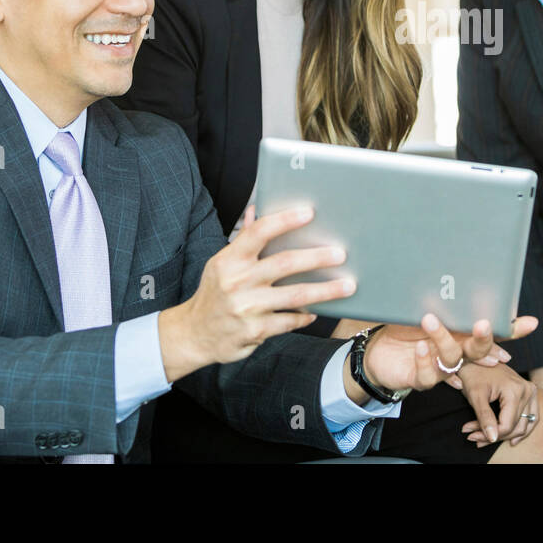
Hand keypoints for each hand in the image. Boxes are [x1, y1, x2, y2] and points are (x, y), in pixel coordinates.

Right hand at [158, 205, 354, 381]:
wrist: (195, 334)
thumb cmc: (215, 292)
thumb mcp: (222, 263)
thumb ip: (244, 239)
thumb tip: (257, 208)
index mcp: (230, 260)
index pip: (259, 232)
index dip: (285, 220)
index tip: (309, 212)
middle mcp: (237, 282)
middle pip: (284, 264)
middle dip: (316, 257)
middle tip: (341, 253)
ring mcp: (246, 308)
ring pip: (295, 296)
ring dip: (325, 290)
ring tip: (348, 285)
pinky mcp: (255, 331)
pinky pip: (289, 321)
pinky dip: (305, 315)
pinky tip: (316, 311)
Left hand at [351, 313, 537, 402]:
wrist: (376, 350)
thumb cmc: (402, 326)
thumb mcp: (421, 306)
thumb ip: (441, 299)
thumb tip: (458, 277)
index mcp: (460, 333)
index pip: (491, 332)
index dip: (512, 329)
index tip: (530, 323)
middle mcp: (455, 351)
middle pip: (478, 350)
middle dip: (484, 339)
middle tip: (482, 323)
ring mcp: (439, 366)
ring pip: (452, 358)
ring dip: (444, 338)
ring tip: (430, 319)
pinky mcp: (420, 379)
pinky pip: (428, 375)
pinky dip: (426, 361)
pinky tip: (422, 348)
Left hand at [448, 362, 539, 446]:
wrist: (476, 355)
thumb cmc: (473, 374)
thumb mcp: (475, 396)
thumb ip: (484, 418)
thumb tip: (492, 438)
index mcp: (515, 390)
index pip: (506, 425)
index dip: (489, 435)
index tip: (471, 436)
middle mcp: (527, 390)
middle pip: (514, 426)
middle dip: (493, 435)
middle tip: (473, 437)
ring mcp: (531, 391)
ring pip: (524, 425)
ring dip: (505, 435)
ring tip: (483, 439)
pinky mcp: (529, 392)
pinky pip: (531, 417)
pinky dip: (521, 428)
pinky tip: (510, 439)